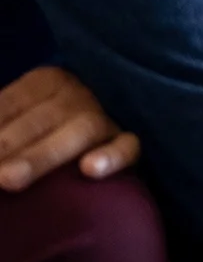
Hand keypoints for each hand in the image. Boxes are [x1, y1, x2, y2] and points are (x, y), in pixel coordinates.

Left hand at [0, 66, 139, 190]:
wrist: (87, 124)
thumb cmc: (43, 127)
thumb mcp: (16, 117)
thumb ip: (2, 120)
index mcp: (45, 81)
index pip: (8, 104)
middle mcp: (77, 94)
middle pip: (40, 119)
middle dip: (5, 146)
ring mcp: (106, 118)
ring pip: (80, 131)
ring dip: (42, 155)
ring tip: (8, 180)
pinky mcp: (130, 142)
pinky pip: (129, 146)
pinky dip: (113, 156)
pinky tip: (90, 169)